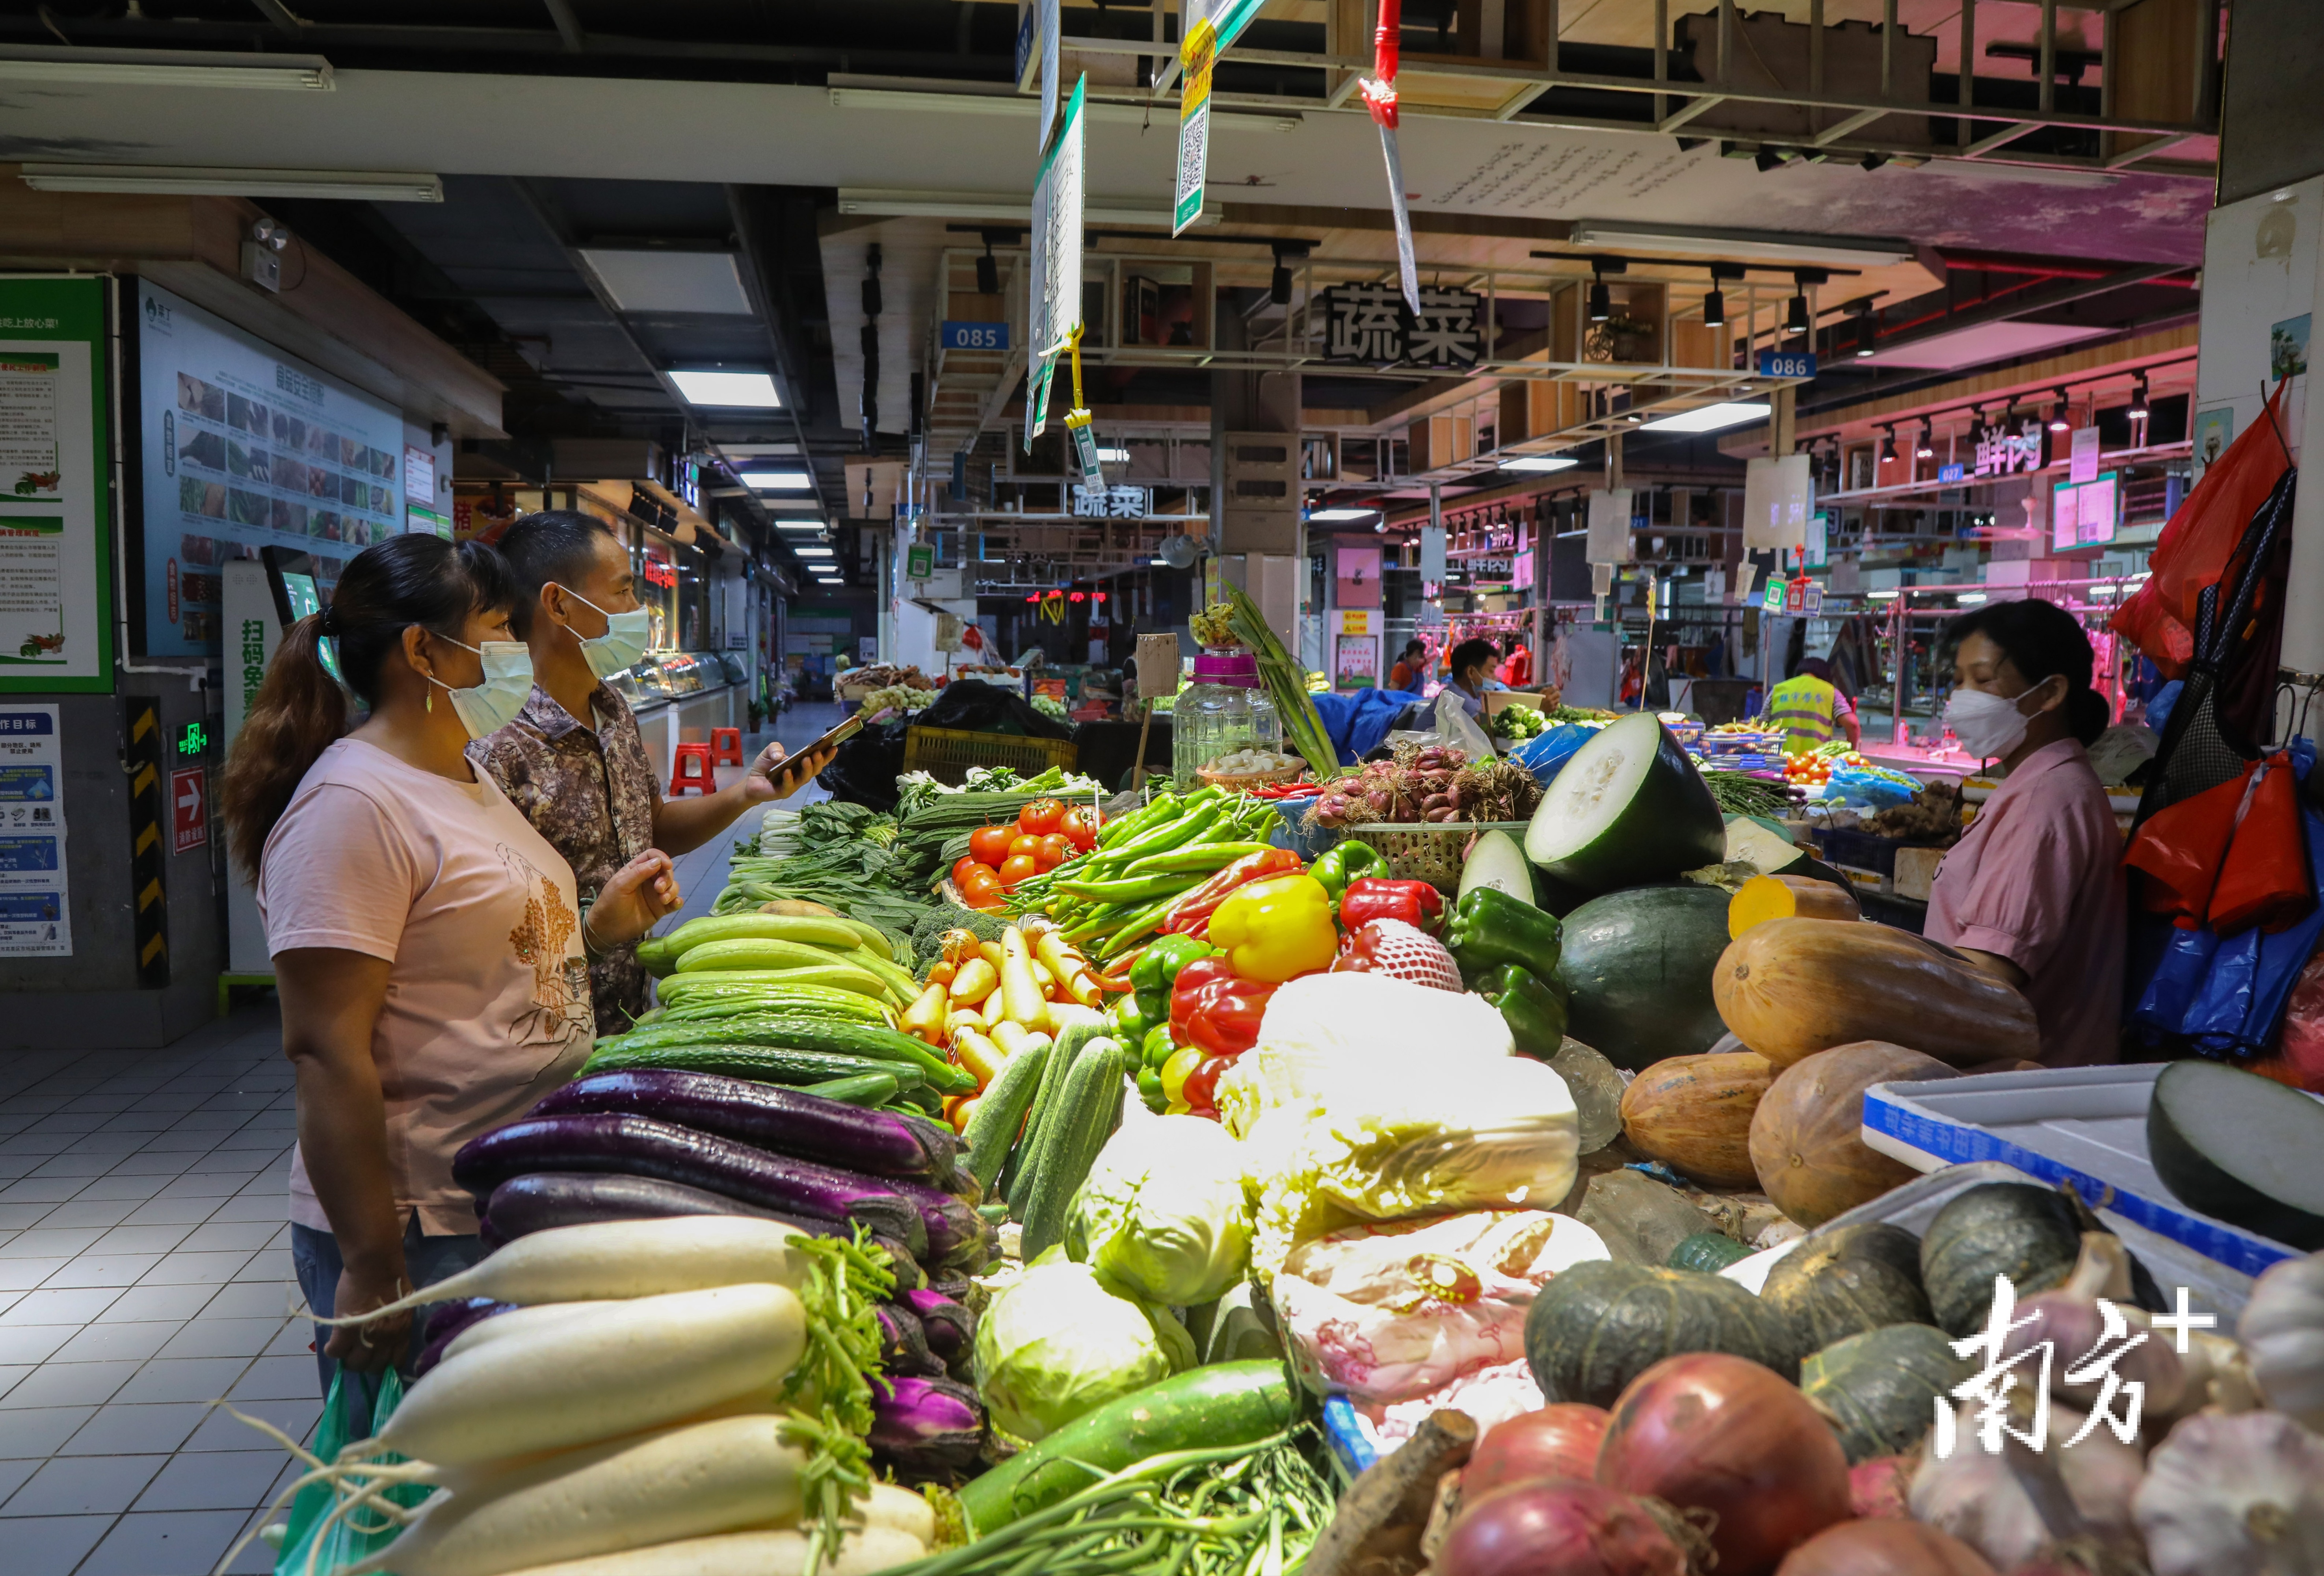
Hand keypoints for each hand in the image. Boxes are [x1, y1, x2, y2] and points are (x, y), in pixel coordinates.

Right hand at [326, 1258, 410, 1373]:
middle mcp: (386, 1340)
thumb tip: (389, 1335)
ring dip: (348, 1359)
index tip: (377, 1357)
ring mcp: (365, 1338)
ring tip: (345, 1348)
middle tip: (357, 1352)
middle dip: (365, 1363)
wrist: (376, 1265)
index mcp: (402, 1333)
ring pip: (354, 1364)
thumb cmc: (392, 1279)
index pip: (395, 1363)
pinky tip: (333, 1342)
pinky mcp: (345, 1331)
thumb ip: (397, 1325)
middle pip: (373, 1368)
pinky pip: (335, 1352)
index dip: (384, 1363)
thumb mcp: (403, 1307)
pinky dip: (332, 1350)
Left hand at [589, 850, 680, 946]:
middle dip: (666, 878)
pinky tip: (675, 904)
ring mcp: (655, 895)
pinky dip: (678, 901)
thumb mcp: (621, 885)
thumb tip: (658, 861)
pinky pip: (675, 902)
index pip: (652, 856)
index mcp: (636, 870)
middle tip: (658, 889)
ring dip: (672, 890)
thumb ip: (639, 872)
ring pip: (673, 886)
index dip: (661, 858)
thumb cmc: (610, 903)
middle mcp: (648, 881)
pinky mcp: (660, 909)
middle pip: (666, 871)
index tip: (667, 865)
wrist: (607, 929)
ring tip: (663, 900)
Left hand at [744, 742, 836, 803]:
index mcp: (801, 766)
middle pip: (814, 771)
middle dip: (818, 762)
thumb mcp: (769, 751)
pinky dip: (788, 779)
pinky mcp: (783, 793)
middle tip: (818, 753)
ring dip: (807, 769)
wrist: (751, 782)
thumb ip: (775, 747)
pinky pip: (788, 787)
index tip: (834, 747)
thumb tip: (781, 755)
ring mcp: (793, 786)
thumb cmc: (764, 766)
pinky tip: (787, 771)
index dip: (827, 756)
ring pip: (804, 779)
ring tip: (807, 759)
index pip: (817, 761)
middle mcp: (800, 776)